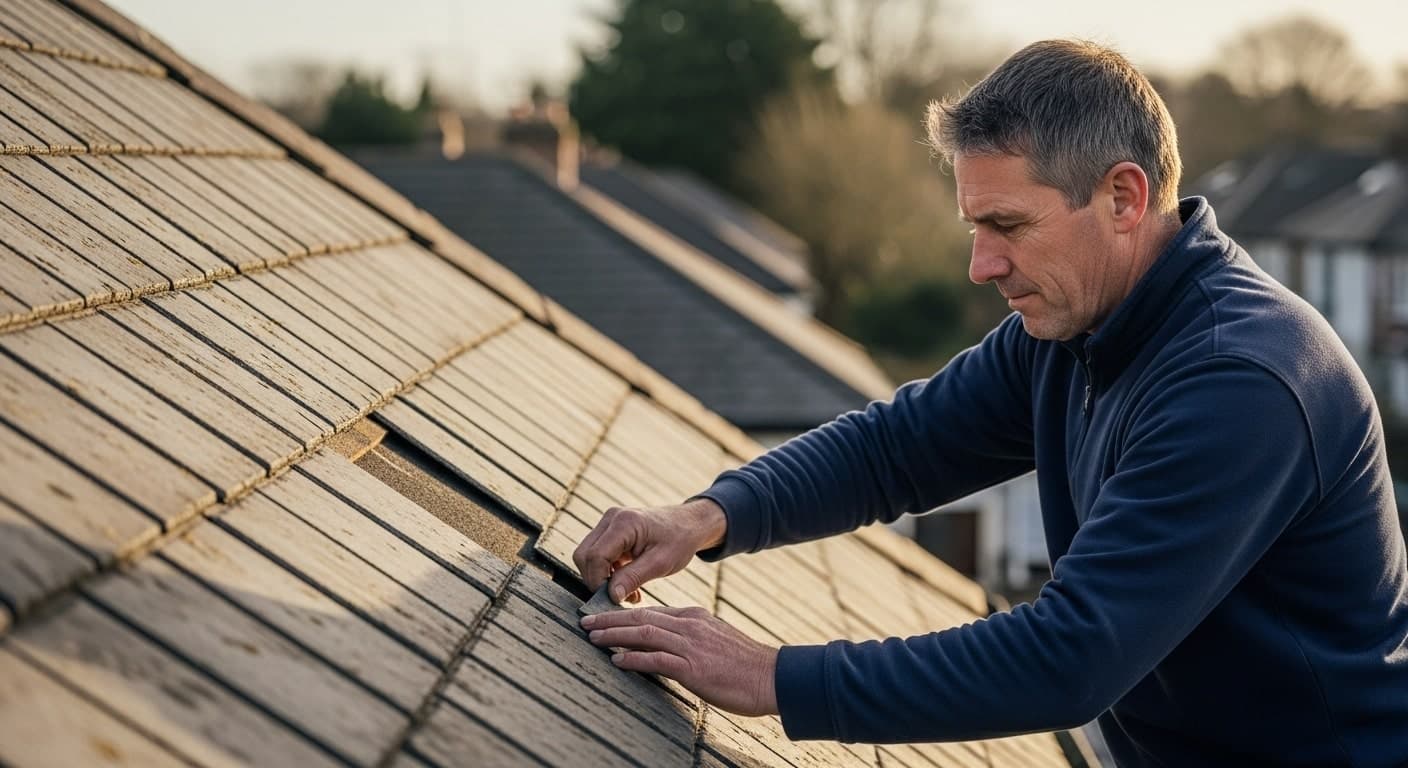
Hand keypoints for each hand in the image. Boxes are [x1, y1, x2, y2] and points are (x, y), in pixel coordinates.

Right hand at [573, 498, 726, 603]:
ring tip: (627, 592)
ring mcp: (608, 523)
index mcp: (624, 523)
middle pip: (584, 556)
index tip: (614, 599)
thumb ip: (633, 578)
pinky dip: (607, 572)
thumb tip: (611, 596)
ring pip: (587, 556)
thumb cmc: (680, 540)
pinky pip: (597, 555)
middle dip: (597, 581)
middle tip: (620, 598)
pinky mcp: (610, 531)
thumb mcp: (661, 563)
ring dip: (602, 578)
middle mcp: (611, 518)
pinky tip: (626, 583)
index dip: (598, 582)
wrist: (689, 524)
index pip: (595, 556)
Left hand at [581, 606, 778, 716]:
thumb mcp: (715, 641)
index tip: (603, 616)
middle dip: (610, 618)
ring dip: (613, 634)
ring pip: (643, 633)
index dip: (623, 613)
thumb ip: (690, 638)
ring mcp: (690, 645)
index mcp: (694, 617)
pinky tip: (616, 661)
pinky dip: (633, 658)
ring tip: (592, 637)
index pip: (651, 611)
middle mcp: (689, 626)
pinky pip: (656, 659)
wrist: (772, 676)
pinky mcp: (693, 668)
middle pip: (641, 617)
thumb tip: (666, 644)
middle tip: (585, 620)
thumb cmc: (745, 664)